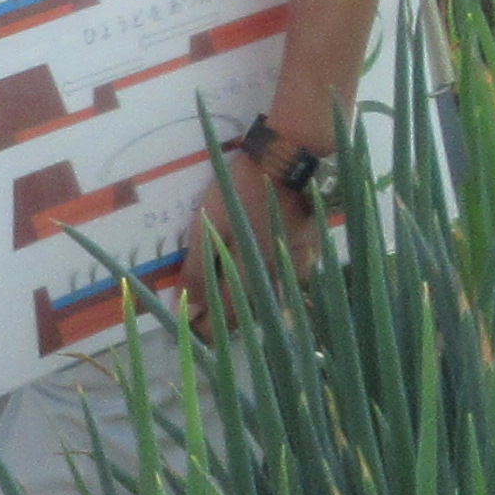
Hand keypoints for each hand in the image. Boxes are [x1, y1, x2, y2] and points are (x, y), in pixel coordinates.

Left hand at [182, 136, 325, 330]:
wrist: (290, 158)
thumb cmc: (244, 188)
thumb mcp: (212, 224)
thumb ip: (199, 267)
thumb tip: (186, 305)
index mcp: (249, 272)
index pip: (225, 314)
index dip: (206, 327)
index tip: (189, 336)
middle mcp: (276, 277)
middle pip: (248, 311)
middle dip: (225, 323)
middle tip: (204, 329)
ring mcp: (297, 265)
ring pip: (268, 299)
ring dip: (247, 310)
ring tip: (227, 313)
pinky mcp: (309, 251)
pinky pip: (287, 282)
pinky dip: (269, 290)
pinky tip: (260, 287)